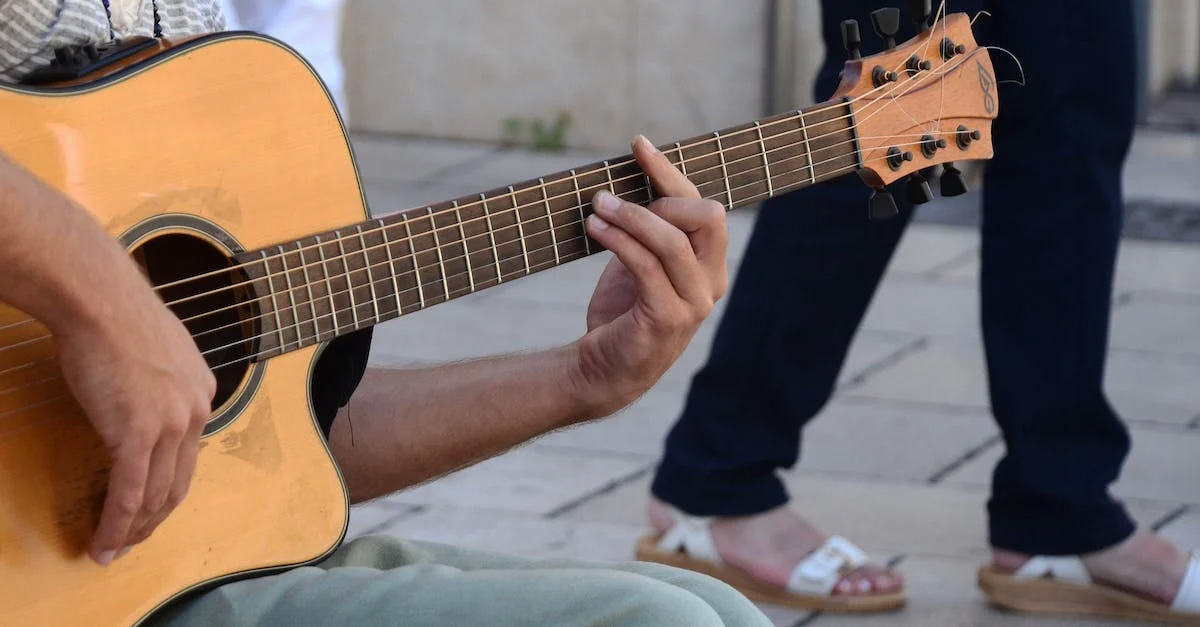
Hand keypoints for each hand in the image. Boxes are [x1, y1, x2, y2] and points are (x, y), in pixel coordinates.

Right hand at [53, 264, 214, 565]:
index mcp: (202, 392)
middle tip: (130, 542)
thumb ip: (157, 382)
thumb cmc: (114, 314)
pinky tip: (103, 542)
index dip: (167, 488)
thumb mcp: (154, 351)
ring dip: (133, 530)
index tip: (147, 508)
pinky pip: (131, 492)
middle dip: (154, 520)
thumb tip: (138, 403)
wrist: (98, 297)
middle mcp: (196, 410)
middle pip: (179, 482)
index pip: (189, 455)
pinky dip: (117, 523)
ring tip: (112, 550)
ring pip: (157, 495)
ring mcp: (171, 423)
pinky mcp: (138, 432)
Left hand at [572, 135, 727, 413]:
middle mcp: (712, 283)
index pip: (704, 207)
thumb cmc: (622, 313)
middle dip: (660, 197)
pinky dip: (618, 240)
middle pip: (706, 217)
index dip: (671, 172)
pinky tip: (594, 228)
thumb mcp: (640, 262)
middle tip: (613, 200)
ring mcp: (694, 303)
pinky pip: (646, 265)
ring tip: (596, 207)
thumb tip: (636, 175)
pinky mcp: (667, 318)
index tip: (638, 145)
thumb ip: (650, 229)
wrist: (604, 369)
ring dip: (630, 217)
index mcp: (711, 265)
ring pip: (671, 241)